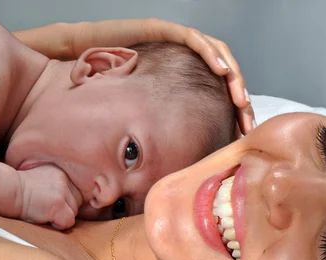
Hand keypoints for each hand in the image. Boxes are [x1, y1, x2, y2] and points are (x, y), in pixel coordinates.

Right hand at [17, 164, 81, 229]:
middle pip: (77, 203)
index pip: (75, 193)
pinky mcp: (57, 203)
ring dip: (59, 216)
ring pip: (74, 213)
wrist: (5, 190)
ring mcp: (61, 190)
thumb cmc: (18, 191)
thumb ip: (57, 186)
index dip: (63, 202)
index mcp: (61, 171)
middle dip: (63, 209)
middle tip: (43, 206)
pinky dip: (57, 224)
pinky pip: (68, 221)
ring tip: (42, 210)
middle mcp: (65, 178)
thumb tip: (72, 202)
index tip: (46, 200)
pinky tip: (43, 216)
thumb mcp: (41, 180)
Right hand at [69, 18, 255, 133]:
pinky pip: (194, 39)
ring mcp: (174, 43)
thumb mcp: (141, 115)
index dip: (233, 112)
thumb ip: (161, 130)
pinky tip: (222, 70)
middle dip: (240, 99)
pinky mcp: (164, 31)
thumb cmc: (107, 88)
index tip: (242, 134)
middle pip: (224, 76)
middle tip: (248, 121)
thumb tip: (175, 162)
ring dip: (232, 76)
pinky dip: (211, 53)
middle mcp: (183, 61)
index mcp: (183, 81)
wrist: (78, 57)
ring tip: (240, 99)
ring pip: (217, 55)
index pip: (218, 94)